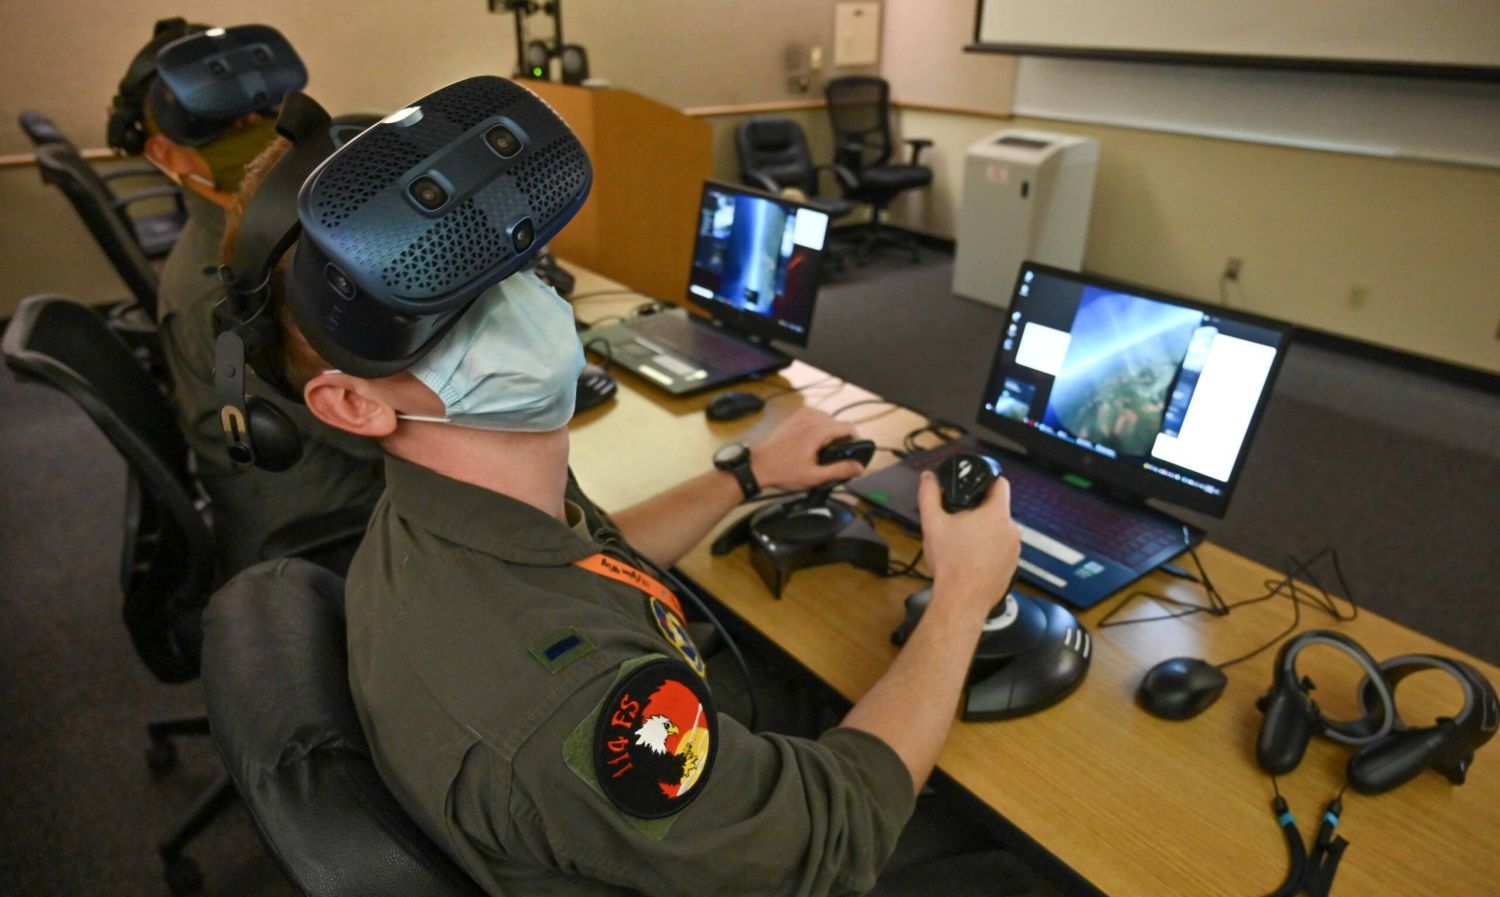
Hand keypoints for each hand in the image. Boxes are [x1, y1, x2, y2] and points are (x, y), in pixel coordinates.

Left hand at [749, 408, 861, 491]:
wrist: (757, 466)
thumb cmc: (782, 471)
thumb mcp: (814, 477)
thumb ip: (839, 471)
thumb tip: (859, 468)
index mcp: (817, 431)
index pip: (848, 427)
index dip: (855, 439)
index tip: (853, 451)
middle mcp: (810, 418)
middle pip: (837, 423)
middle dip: (840, 438)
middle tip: (833, 456)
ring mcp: (800, 416)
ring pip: (826, 419)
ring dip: (828, 432)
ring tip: (822, 450)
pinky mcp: (793, 418)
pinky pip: (813, 417)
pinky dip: (817, 427)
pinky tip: (812, 442)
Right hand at [917, 471, 1020, 607]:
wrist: (962, 600)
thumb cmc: (950, 562)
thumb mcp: (932, 524)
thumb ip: (929, 495)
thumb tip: (928, 477)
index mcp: (997, 514)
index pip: (1001, 484)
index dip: (987, 481)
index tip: (974, 487)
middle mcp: (1012, 530)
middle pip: (997, 510)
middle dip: (980, 513)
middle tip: (960, 523)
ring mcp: (1015, 550)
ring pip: (1000, 531)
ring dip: (986, 533)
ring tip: (964, 545)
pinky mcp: (1013, 567)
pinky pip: (1002, 551)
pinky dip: (990, 552)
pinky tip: (972, 561)